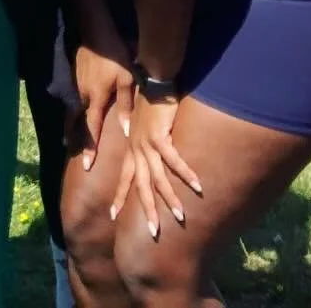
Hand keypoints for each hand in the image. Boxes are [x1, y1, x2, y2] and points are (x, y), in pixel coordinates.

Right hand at [71, 36, 134, 171]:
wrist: (97, 33)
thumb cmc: (116, 57)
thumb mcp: (126, 81)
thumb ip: (125, 106)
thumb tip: (126, 130)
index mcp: (96, 99)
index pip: (92, 129)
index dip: (90, 148)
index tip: (87, 165)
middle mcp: (83, 96)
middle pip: (76, 122)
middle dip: (74, 138)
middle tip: (72, 152)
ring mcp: (77, 85)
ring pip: (73, 110)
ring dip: (72, 124)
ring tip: (70, 137)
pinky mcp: (75, 77)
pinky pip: (74, 98)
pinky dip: (74, 109)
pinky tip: (75, 111)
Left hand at [109, 92, 202, 238]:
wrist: (152, 80)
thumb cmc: (151, 103)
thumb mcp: (144, 127)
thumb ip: (146, 143)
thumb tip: (153, 156)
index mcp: (132, 149)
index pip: (124, 178)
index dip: (119, 197)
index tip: (112, 216)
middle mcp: (137, 150)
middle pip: (141, 186)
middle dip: (147, 210)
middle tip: (152, 232)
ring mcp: (147, 144)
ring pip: (158, 178)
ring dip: (170, 198)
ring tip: (180, 216)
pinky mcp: (160, 136)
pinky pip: (174, 160)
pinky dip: (186, 173)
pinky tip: (198, 185)